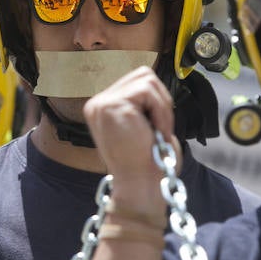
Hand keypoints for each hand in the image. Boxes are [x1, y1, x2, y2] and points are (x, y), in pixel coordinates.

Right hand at [84, 66, 178, 207]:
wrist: (140, 185)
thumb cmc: (146, 163)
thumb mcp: (142, 126)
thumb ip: (142, 104)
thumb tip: (156, 85)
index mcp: (102, 109)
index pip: (136, 81)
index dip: (156, 100)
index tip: (159, 127)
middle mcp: (97, 104)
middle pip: (142, 74)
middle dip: (160, 99)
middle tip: (162, 128)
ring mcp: (101, 104)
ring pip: (147, 79)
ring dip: (162, 107)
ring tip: (159, 131)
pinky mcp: (111, 105)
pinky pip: (147, 91)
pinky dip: (161, 111)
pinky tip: (156, 131)